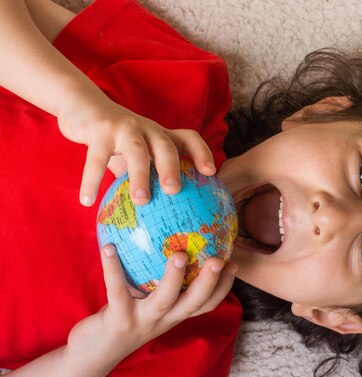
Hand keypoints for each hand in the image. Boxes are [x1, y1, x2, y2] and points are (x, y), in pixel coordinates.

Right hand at [56, 93, 215, 206]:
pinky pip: (96, 158)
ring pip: (136, 150)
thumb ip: (147, 176)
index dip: (201, 152)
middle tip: (174, 190)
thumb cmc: (115, 140)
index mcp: (160, 135)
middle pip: (165, 145)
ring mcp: (124, 127)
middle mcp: (147, 129)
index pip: (188, 138)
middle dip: (172, 167)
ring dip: (140, 175)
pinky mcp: (98, 130)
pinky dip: (92, 179)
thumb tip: (159, 217)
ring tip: (141, 200)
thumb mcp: (135, 155)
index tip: (210, 173)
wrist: (82, 106)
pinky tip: (87, 201)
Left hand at [66, 245, 236, 361]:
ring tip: (178, 255)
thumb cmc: (123, 318)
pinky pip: (117, 291)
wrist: (93, 355)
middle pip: (194, 303)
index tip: (233, 263)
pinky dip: (112, 269)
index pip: (207, 304)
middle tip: (219, 260)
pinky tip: (108, 247)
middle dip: (210, 283)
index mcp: (174, 315)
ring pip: (164, 301)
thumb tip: (165, 237)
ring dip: (174, 278)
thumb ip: (157, 280)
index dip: (223, 287)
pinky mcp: (118, 321)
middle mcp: (164, 320)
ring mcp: (143, 321)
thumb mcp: (146, 303)